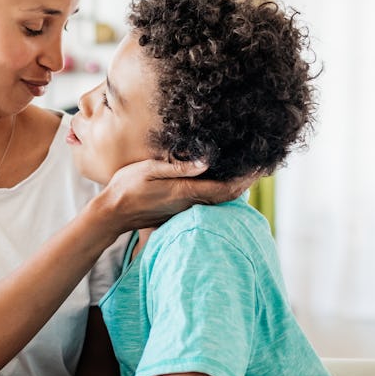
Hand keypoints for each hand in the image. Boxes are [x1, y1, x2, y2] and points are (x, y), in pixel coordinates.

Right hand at [100, 158, 257, 232]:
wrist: (113, 213)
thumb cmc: (127, 188)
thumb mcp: (150, 170)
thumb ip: (178, 166)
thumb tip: (206, 161)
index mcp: (185, 192)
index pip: (225, 188)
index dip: (246, 179)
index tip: (261, 167)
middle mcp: (189, 204)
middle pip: (227, 196)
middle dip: (245, 182)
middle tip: (260, 167)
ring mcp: (184, 210)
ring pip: (218, 200)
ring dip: (234, 188)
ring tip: (245, 172)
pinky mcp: (178, 211)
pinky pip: (206, 202)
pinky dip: (218, 192)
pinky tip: (219, 181)